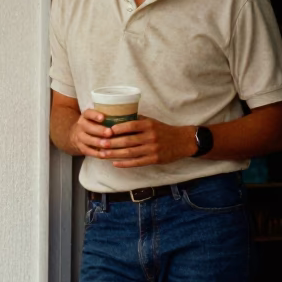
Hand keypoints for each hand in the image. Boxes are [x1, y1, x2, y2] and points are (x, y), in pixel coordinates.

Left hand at [74, 109, 196, 167]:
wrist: (183, 141)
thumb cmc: (164, 130)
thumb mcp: (152, 122)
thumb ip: (137, 120)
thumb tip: (118, 117)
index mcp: (149, 125)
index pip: (131, 126)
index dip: (118, 128)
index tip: (106, 130)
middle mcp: (150, 137)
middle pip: (127, 141)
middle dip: (111, 143)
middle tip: (99, 144)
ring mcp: (152, 149)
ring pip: (129, 152)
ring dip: (114, 154)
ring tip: (102, 154)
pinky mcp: (154, 160)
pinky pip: (136, 162)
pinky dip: (124, 163)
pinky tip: (115, 163)